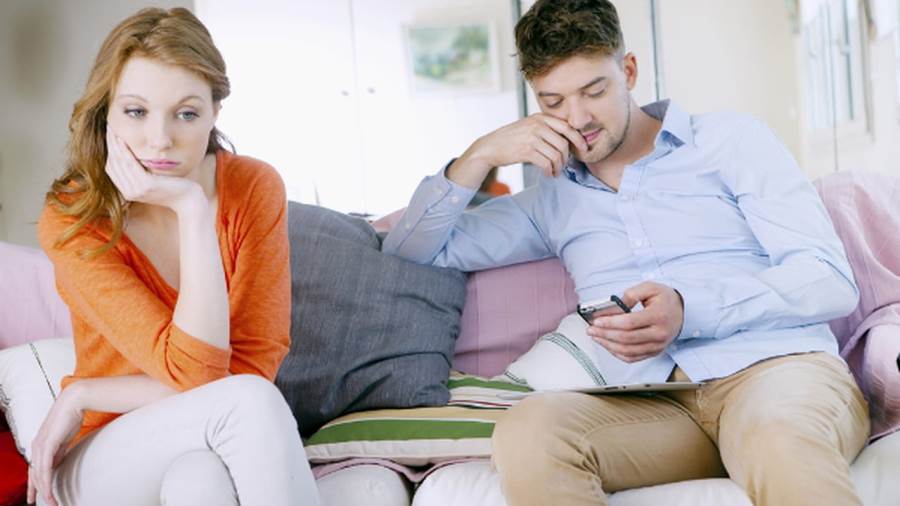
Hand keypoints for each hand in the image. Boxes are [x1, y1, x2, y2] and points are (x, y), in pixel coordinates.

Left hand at [28, 387, 83, 505]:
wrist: (74, 401)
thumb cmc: (71, 416)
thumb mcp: (64, 438)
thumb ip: (59, 450)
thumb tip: (57, 462)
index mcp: (40, 444)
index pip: (34, 468)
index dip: (34, 483)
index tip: (35, 495)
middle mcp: (36, 446)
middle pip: (33, 474)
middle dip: (36, 491)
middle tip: (41, 503)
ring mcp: (40, 446)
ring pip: (38, 475)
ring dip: (44, 490)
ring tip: (52, 502)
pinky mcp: (47, 445)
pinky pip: (45, 469)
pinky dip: (46, 482)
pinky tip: (48, 491)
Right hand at [105, 130, 201, 211]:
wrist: (188, 201)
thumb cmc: (174, 187)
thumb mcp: (153, 180)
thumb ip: (140, 172)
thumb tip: (134, 154)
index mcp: (128, 191)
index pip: (112, 169)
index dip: (109, 151)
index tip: (109, 135)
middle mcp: (129, 192)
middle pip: (113, 164)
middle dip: (109, 145)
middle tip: (108, 127)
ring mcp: (137, 189)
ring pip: (119, 163)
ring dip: (114, 145)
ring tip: (112, 130)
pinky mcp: (146, 185)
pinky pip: (131, 165)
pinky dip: (125, 151)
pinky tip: (123, 140)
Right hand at [447, 114, 588, 187]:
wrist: (490, 147)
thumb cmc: (510, 139)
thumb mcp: (528, 126)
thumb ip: (545, 128)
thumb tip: (567, 141)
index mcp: (540, 117)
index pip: (567, 127)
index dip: (578, 140)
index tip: (583, 149)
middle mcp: (537, 125)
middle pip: (563, 144)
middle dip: (566, 158)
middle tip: (563, 166)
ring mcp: (531, 137)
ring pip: (556, 155)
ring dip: (558, 167)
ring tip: (555, 172)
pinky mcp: (526, 151)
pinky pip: (546, 163)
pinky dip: (550, 171)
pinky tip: (548, 174)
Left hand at [586, 282, 684, 362]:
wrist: (682, 311)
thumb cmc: (665, 299)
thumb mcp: (650, 287)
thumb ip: (632, 294)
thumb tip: (615, 306)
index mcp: (659, 316)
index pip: (630, 323)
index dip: (610, 323)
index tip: (596, 321)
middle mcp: (660, 333)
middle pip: (626, 338)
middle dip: (605, 334)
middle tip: (591, 329)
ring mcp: (658, 345)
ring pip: (628, 351)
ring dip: (608, 345)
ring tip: (596, 337)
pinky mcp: (654, 352)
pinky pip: (633, 358)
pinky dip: (617, 354)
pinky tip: (608, 345)